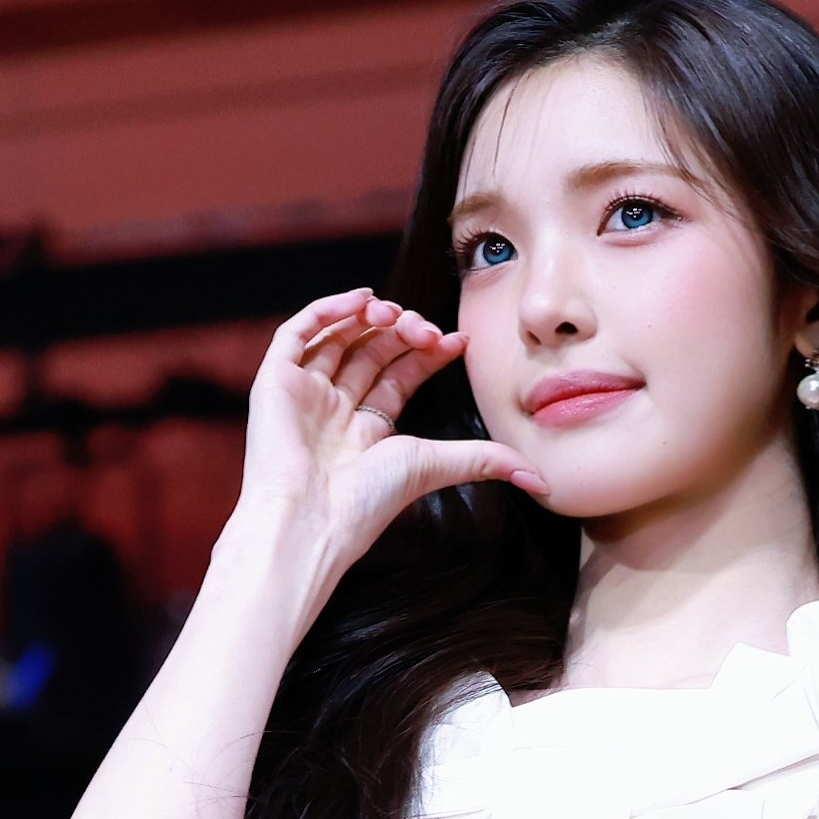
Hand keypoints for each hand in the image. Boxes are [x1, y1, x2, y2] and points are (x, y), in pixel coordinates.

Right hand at [237, 286, 546, 564]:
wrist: (311, 519)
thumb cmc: (366, 502)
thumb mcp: (434, 466)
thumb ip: (484, 461)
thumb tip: (543, 481)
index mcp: (366, 432)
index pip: (399, 375)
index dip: (428, 353)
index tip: (459, 341)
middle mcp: (334, 410)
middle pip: (371, 352)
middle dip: (404, 332)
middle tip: (427, 329)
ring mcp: (303, 394)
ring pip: (338, 337)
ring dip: (370, 317)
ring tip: (398, 312)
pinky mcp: (274, 382)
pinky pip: (298, 333)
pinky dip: (328, 310)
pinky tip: (363, 300)